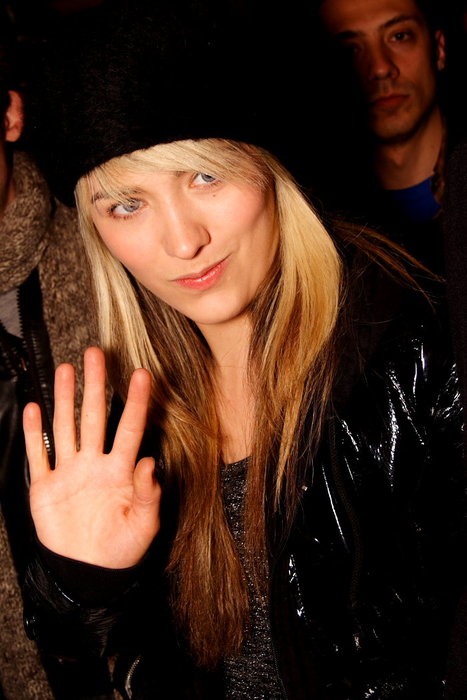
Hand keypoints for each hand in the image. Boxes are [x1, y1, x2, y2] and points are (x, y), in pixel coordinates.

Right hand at [24, 347, 160, 568]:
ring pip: (66, 427)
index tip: (143, 375)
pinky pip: (38, 455)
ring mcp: (69, 472)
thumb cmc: (122, 549)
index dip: (136, 402)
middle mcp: (94, 463)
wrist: (89, 572)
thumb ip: (147, 494)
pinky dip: (34, 434)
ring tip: (66, 369)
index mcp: (120, 471)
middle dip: (95, 385)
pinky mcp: (45, 487)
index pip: (129, 428)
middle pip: (94, 416)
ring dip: (64, 399)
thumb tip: (149, 462)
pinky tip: (33, 409)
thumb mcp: (143, 525)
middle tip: (96, 354)